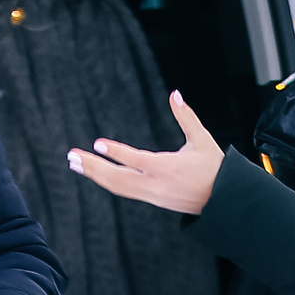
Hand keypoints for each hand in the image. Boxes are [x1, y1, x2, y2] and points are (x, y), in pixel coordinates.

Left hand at [67, 91, 221, 214]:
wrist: (222, 200)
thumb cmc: (214, 167)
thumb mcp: (202, 139)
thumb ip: (186, 117)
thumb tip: (174, 93)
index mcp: (168, 168)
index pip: (137, 160)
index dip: (116, 152)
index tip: (97, 144)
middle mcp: (156, 185)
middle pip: (118, 178)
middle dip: (92, 167)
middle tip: (72, 156)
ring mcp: (152, 195)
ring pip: (117, 187)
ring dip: (94, 175)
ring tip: (74, 163)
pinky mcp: (151, 199)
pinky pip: (123, 190)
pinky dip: (106, 180)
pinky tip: (93, 171)